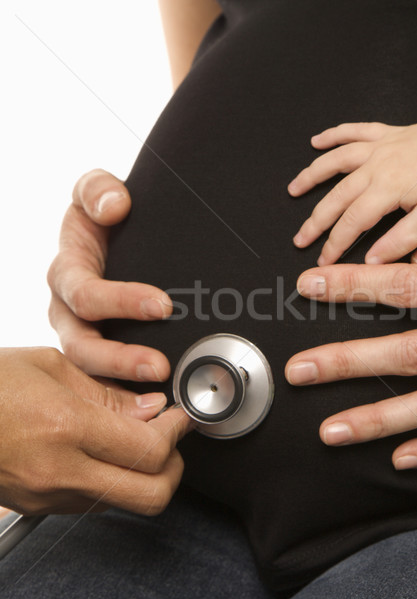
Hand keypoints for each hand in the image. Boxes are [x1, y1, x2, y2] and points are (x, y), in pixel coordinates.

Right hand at [0, 347, 192, 515]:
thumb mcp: (52, 367)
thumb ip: (109, 393)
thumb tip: (151, 408)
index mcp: (66, 428)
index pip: (151, 449)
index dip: (177, 430)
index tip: (180, 414)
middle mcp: (60, 471)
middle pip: (151, 494)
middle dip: (174, 465)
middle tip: (170, 435)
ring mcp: (49, 496)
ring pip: (126, 503)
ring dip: (147, 474)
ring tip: (139, 439)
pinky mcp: (39, 507)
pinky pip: (96, 502)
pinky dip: (116, 481)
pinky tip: (108, 453)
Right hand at [48, 169, 171, 380]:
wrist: (109, 236)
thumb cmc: (100, 218)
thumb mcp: (94, 192)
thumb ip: (97, 190)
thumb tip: (114, 204)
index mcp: (67, 275)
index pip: (86, 295)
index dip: (122, 302)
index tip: (163, 304)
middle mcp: (69, 312)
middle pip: (84, 346)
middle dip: (122, 359)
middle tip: (160, 366)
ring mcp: (82, 336)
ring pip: (92, 372)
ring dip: (126, 383)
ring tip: (162, 391)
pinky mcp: (98, 354)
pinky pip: (105, 381)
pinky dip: (127, 395)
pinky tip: (156, 404)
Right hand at [288, 106, 416, 264]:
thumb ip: (399, 241)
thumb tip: (371, 262)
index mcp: (386, 189)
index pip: (350, 223)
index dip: (333, 245)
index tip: (322, 261)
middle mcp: (376, 165)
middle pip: (336, 196)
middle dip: (315, 220)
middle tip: (299, 238)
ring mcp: (380, 146)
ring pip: (336, 161)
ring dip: (312, 175)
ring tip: (293, 189)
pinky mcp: (389, 133)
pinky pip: (355, 131)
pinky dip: (334, 135)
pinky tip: (316, 141)